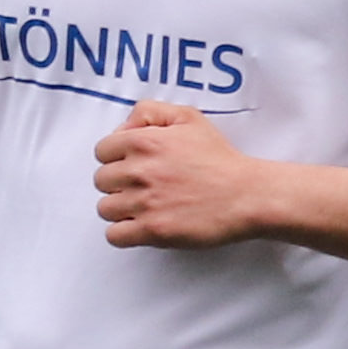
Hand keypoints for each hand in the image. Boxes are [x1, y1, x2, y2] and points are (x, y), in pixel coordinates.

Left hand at [94, 102, 280, 250]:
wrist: (246, 195)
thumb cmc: (220, 159)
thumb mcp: (188, 118)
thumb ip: (150, 112)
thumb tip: (123, 128)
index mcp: (144, 141)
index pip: (102, 151)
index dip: (116, 158)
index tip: (133, 165)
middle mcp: (140, 171)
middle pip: (101, 181)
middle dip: (118, 183)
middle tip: (142, 187)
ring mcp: (145, 203)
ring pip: (105, 209)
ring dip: (121, 209)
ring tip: (144, 207)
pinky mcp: (153, 231)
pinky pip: (114, 235)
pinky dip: (123, 233)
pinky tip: (141, 226)